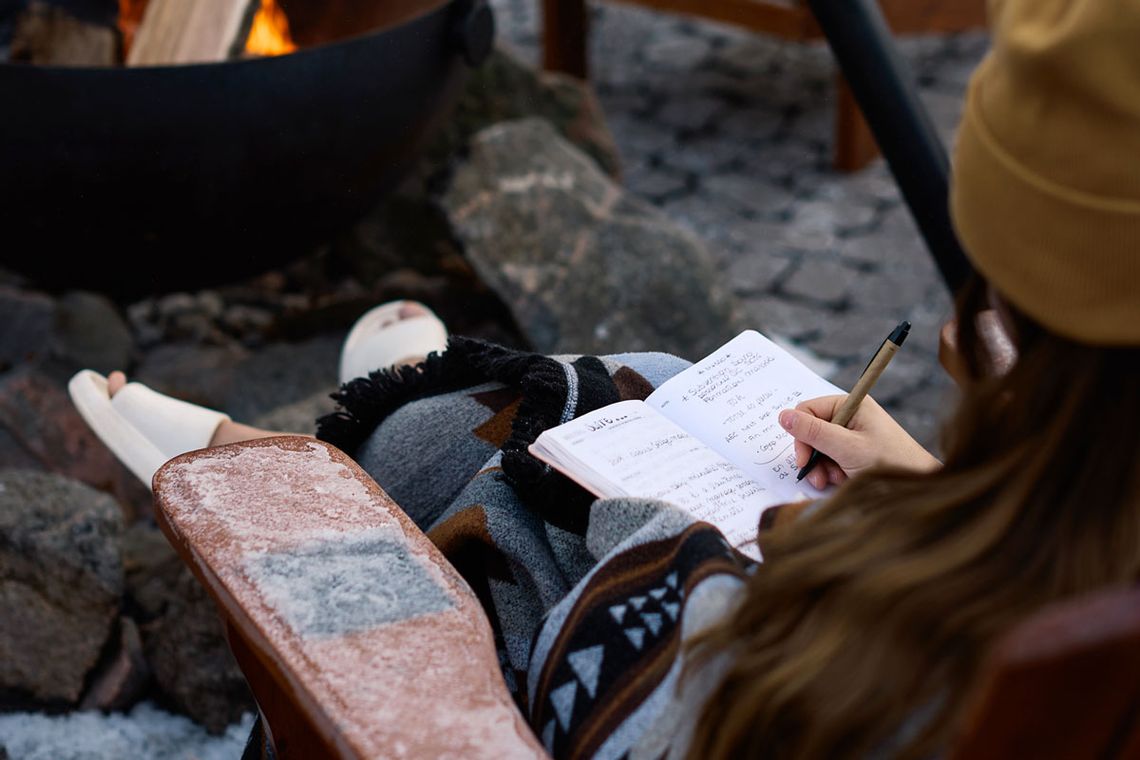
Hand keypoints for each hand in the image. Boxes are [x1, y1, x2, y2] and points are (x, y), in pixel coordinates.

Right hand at [778, 396, 940, 488]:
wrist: (918, 486)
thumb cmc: (889, 462)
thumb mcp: (846, 447)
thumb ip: (813, 432)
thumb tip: (783, 416)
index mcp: (851, 404)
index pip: (808, 410)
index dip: (801, 434)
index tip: (804, 460)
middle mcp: (851, 415)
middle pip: (811, 430)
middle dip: (812, 455)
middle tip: (819, 477)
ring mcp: (853, 434)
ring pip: (819, 447)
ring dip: (822, 467)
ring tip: (834, 481)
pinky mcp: (855, 450)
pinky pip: (831, 458)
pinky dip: (832, 471)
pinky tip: (843, 480)